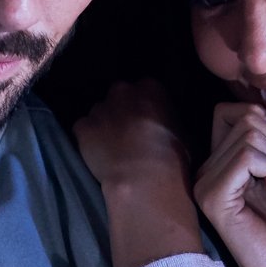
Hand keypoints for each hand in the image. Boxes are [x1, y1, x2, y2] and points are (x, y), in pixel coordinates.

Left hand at [74, 79, 188, 196]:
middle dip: (121, 109)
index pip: (145, 88)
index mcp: (151, 88)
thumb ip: (168, 120)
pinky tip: (97, 153)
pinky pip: (83, 128)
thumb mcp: (183, 133)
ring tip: (111, 147)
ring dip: (103, 124)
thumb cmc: (171, 158)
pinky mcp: (82, 127)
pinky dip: (87, 138)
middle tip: (127, 133)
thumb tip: (164, 126)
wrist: (144, 178)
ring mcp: (100, 108)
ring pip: (99, 112)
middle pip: (119, 95)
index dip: (144, 106)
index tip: (146, 120)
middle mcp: (123, 91)